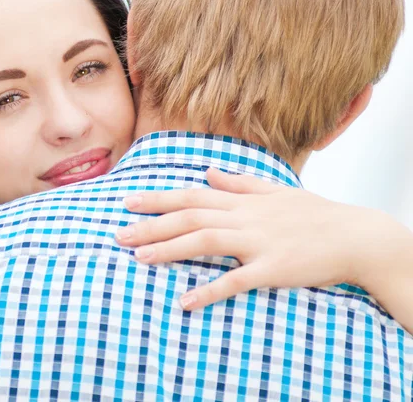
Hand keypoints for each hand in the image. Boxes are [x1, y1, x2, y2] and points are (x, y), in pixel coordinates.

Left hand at [115, 169, 395, 310]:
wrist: (354, 236)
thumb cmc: (313, 213)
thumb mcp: (274, 190)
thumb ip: (238, 182)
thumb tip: (209, 171)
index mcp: (241, 200)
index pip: (191, 196)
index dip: (158, 198)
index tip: (128, 201)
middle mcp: (243, 217)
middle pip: (189, 217)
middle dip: (152, 224)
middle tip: (119, 235)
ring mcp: (257, 242)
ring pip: (205, 241)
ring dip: (169, 250)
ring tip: (139, 258)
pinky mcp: (272, 268)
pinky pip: (236, 281)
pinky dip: (210, 290)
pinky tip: (186, 301)